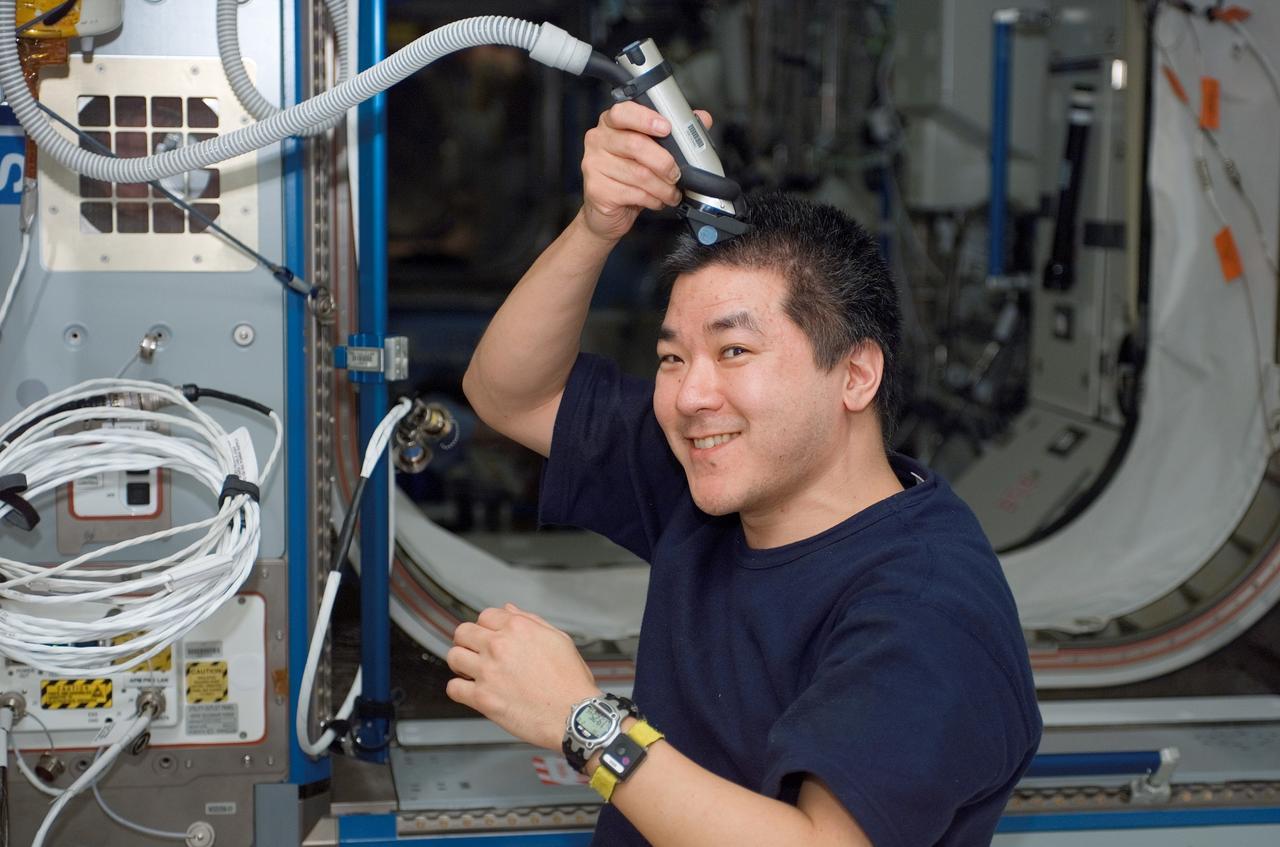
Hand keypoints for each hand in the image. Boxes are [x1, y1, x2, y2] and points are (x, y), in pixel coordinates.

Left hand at [446, 603, 600, 749]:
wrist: (573, 714)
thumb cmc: (570, 681)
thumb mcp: (558, 639)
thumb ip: (530, 620)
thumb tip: (509, 611)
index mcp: (518, 628)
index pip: (485, 616)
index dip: (487, 627)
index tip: (489, 637)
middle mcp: (499, 646)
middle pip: (463, 632)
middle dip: (468, 641)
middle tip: (475, 652)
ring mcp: (488, 671)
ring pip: (454, 656)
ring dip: (460, 663)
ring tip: (470, 671)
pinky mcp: (482, 698)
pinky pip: (453, 688)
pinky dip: (459, 689)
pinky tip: (470, 691)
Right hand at [580, 101, 712, 241]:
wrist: (607, 212)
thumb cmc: (628, 177)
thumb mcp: (651, 152)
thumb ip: (675, 133)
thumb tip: (702, 119)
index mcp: (611, 124)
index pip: (623, 112)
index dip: (646, 119)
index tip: (666, 128)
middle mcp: (598, 140)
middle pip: (636, 144)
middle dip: (664, 162)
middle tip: (676, 174)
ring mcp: (594, 164)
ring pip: (638, 173)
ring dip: (662, 187)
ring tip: (670, 193)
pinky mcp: (597, 189)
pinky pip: (633, 193)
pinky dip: (652, 200)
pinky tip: (656, 201)